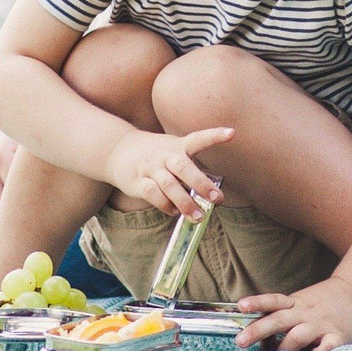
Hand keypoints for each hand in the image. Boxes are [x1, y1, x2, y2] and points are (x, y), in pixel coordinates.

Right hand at [103, 127, 232, 216]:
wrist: (119, 150)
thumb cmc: (157, 156)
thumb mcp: (174, 153)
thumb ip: (192, 171)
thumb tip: (212, 198)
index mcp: (178, 146)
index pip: (198, 139)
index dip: (215, 136)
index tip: (232, 133)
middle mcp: (164, 155)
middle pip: (183, 167)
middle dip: (200, 183)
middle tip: (215, 199)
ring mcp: (150, 167)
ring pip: (168, 185)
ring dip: (185, 202)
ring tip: (198, 216)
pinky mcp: (138, 180)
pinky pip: (152, 194)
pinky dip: (165, 205)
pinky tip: (175, 211)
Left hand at [237, 275, 351, 350]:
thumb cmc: (322, 302)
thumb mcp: (300, 302)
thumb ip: (281, 314)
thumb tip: (254, 331)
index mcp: (294, 303)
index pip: (272, 300)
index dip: (256, 302)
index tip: (240, 306)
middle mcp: (305, 313)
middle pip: (278, 320)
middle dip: (257, 331)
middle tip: (240, 341)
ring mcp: (321, 324)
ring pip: (298, 336)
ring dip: (283, 348)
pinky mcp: (339, 336)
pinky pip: (327, 347)